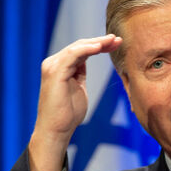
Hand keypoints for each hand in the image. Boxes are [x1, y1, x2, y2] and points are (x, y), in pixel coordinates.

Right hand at [28, 34, 122, 170]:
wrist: (56, 130)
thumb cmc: (68, 114)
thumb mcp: (78, 89)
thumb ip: (79, 75)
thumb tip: (84, 64)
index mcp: (60, 67)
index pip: (81, 50)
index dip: (98, 45)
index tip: (115, 44)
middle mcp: (54, 63)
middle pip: (80, 46)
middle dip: (100, 42)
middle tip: (118, 39)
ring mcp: (53, 66)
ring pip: (77, 47)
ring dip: (97, 42)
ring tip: (113, 41)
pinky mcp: (55, 72)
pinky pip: (73, 55)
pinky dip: (87, 49)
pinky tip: (100, 46)